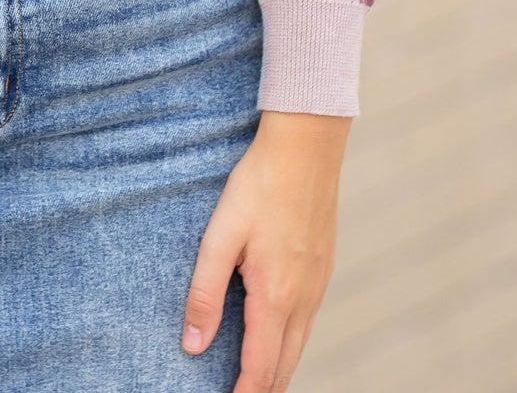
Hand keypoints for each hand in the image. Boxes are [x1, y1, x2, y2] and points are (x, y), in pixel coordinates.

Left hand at [181, 109, 350, 391]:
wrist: (306, 148)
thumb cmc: (259, 186)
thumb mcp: (220, 236)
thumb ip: (204, 293)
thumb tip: (193, 345)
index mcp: (274, 296)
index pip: (261, 367)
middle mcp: (303, 298)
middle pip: (285, 364)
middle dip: (265, 388)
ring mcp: (318, 283)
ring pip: (301, 343)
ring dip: (280, 368)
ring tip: (260, 381)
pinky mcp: (323, 266)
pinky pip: (309, 318)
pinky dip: (293, 340)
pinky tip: (281, 332)